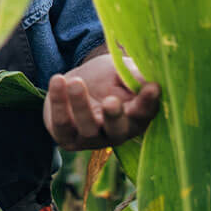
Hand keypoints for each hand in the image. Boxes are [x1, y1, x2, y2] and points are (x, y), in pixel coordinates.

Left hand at [42, 52, 160, 149]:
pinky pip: (61, 123)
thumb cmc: (106, 79)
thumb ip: (134, 76)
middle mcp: (115, 133)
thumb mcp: (122, 72)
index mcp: (135, 118)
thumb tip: (150, 80)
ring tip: (76, 82)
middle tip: (111, 101)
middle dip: (114, 117)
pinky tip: (58, 79)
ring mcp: (90, 138)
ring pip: (87, 128)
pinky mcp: (65, 136)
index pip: (145, 113)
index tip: (152, 88)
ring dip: (81, 105)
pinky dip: (57, 102)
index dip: (148, 102)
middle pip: (117, 130)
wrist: (75, 83)